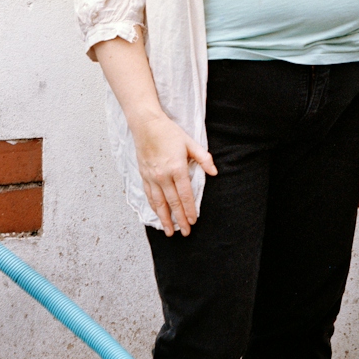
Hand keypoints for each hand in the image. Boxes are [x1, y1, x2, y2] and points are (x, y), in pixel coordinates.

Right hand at [133, 113, 216, 236]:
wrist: (147, 125)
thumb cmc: (169, 133)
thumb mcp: (190, 143)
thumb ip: (203, 158)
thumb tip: (214, 172)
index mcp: (177, 168)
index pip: (185, 195)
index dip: (190, 210)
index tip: (194, 221)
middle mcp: (163, 176)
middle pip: (173, 203)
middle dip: (179, 220)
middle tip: (185, 233)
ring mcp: (152, 177)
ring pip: (159, 204)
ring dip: (165, 219)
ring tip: (169, 232)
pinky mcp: (144, 176)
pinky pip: (149, 196)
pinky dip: (154, 208)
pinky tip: (158, 215)